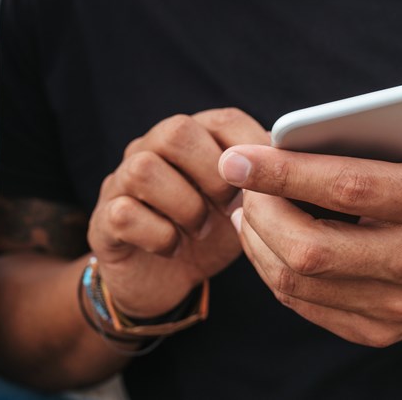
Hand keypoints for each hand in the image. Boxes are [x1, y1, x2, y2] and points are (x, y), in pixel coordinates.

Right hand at [88, 108, 268, 317]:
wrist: (164, 281)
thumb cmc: (209, 232)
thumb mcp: (243, 206)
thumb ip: (264, 180)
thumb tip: (298, 163)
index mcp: (191, 138)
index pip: (222, 119)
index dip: (248, 153)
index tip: (263, 188)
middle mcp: (150, 148)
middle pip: (175, 131)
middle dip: (212, 173)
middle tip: (228, 206)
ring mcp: (121, 182)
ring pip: (143, 169)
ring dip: (184, 205)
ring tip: (201, 229)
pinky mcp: (104, 220)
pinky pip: (123, 213)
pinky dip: (158, 235)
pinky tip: (174, 248)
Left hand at [218, 61, 401, 345]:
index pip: (349, 187)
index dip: (286, 173)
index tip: (236, 157)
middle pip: (311, 248)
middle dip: (261, 210)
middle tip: (241, 179)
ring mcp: (397, 305)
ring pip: (298, 280)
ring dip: (257, 240)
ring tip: (247, 204)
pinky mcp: (378, 330)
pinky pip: (303, 304)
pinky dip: (271, 269)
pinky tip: (264, 238)